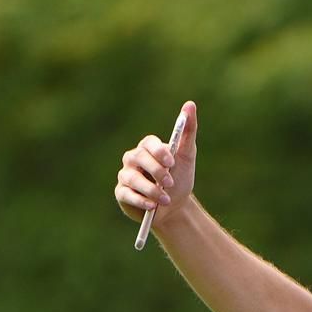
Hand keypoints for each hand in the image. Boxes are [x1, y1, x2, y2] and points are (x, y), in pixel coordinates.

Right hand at [115, 100, 198, 221]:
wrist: (176, 207)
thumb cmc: (180, 177)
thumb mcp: (186, 155)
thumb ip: (188, 130)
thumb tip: (190, 104)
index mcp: (148, 148)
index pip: (148, 143)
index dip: (159, 152)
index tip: (171, 162)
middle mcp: (133, 159)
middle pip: (138, 158)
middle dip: (156, 171)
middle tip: (170, 183)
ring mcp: (126, 175)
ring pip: (132, 178)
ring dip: (150, 189)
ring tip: (165, 199)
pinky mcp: (122, 193)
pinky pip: (126, 194)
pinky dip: (140, 200)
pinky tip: (152, 207)